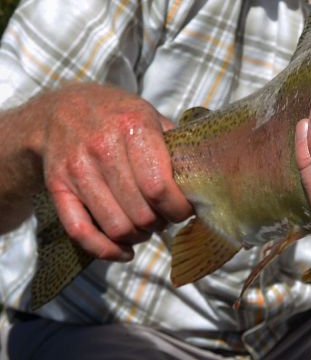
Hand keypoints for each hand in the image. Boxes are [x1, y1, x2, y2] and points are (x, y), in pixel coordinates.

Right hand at [32, 83, 192, 260]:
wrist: (60, 109)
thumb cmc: (116, 114)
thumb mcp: (149, 114)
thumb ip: (174, 142)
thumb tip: (203, 172)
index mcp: (134, 127)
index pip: (160, 186)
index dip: (178, 208)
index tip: (185, 210)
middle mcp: (104, 148)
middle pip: (140, 211)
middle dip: (160, 223)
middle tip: (166, 219)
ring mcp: (78, 169)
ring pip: (114, 225)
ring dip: (137, 236)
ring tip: (147, 228)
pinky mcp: (58, 188)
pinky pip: (81, 231)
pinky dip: (106, 250)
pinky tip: (124, 251)